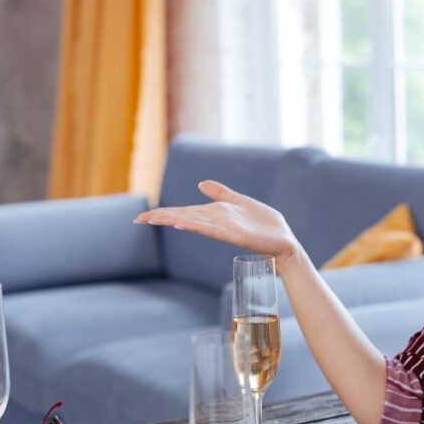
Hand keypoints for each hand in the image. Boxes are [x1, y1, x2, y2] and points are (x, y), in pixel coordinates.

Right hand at [134, 180, 302, 263]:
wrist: (284, 240)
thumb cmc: (264, 224)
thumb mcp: (240, 201)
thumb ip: (221, 193)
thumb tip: (200, 184)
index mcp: (215, 214)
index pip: (185, 212)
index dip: (165, 213)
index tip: (143, 216)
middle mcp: (217, 222)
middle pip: (185, 217)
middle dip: (163, 218)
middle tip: (139, 219)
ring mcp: (225, 229)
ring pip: (195, 222)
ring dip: (175, 220)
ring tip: (155, 219)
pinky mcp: (237, 235)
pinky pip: (214, 229)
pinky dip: (199, 226)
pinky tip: (184, 223)